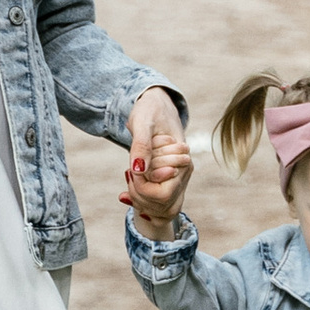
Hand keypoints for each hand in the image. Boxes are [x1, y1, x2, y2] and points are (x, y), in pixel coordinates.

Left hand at [123, 88, 191, 232]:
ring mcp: (176, 176)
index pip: (164, 194)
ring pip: (158, 206)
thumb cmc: (149, 109)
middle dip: (139, 195)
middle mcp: (184, 172)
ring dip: (138, 198)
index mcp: (182, 161)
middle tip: (128, 173)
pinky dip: (139, 196)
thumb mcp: (142, 123)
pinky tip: (126, 191)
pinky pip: (155, 199)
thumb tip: (138, 170)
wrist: (156, 102)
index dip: (143, 188)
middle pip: (162, 204)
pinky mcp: (167, 176)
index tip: (130, 171)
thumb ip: (141, 146)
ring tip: (129, 176)